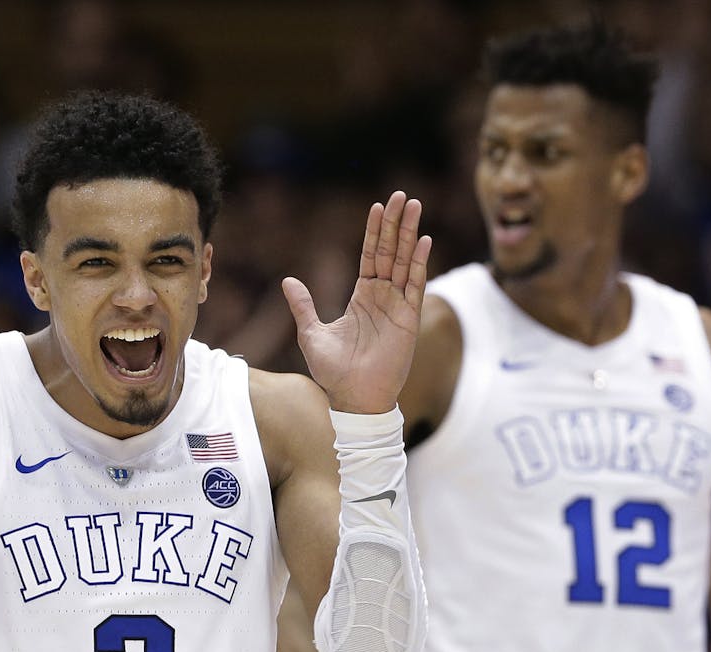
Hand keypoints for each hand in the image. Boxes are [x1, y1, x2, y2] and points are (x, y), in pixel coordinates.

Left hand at [282, 190, 432, 413]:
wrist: (352, 397)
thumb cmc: (333, 372)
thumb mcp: (311, 333)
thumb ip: (303, 305)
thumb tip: (288, 281)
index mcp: (363, 296)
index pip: (371, 256)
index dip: (375, 231)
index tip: (379, 206)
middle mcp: (383, 296)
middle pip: (391, 251)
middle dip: (396, 223)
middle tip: (403, 195)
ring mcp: (398, 306)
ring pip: (405, 261)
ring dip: (410, 233)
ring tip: (414, 206)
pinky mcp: (408, 319)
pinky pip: (415, 285)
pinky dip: (419, 262)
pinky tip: (423, 240)